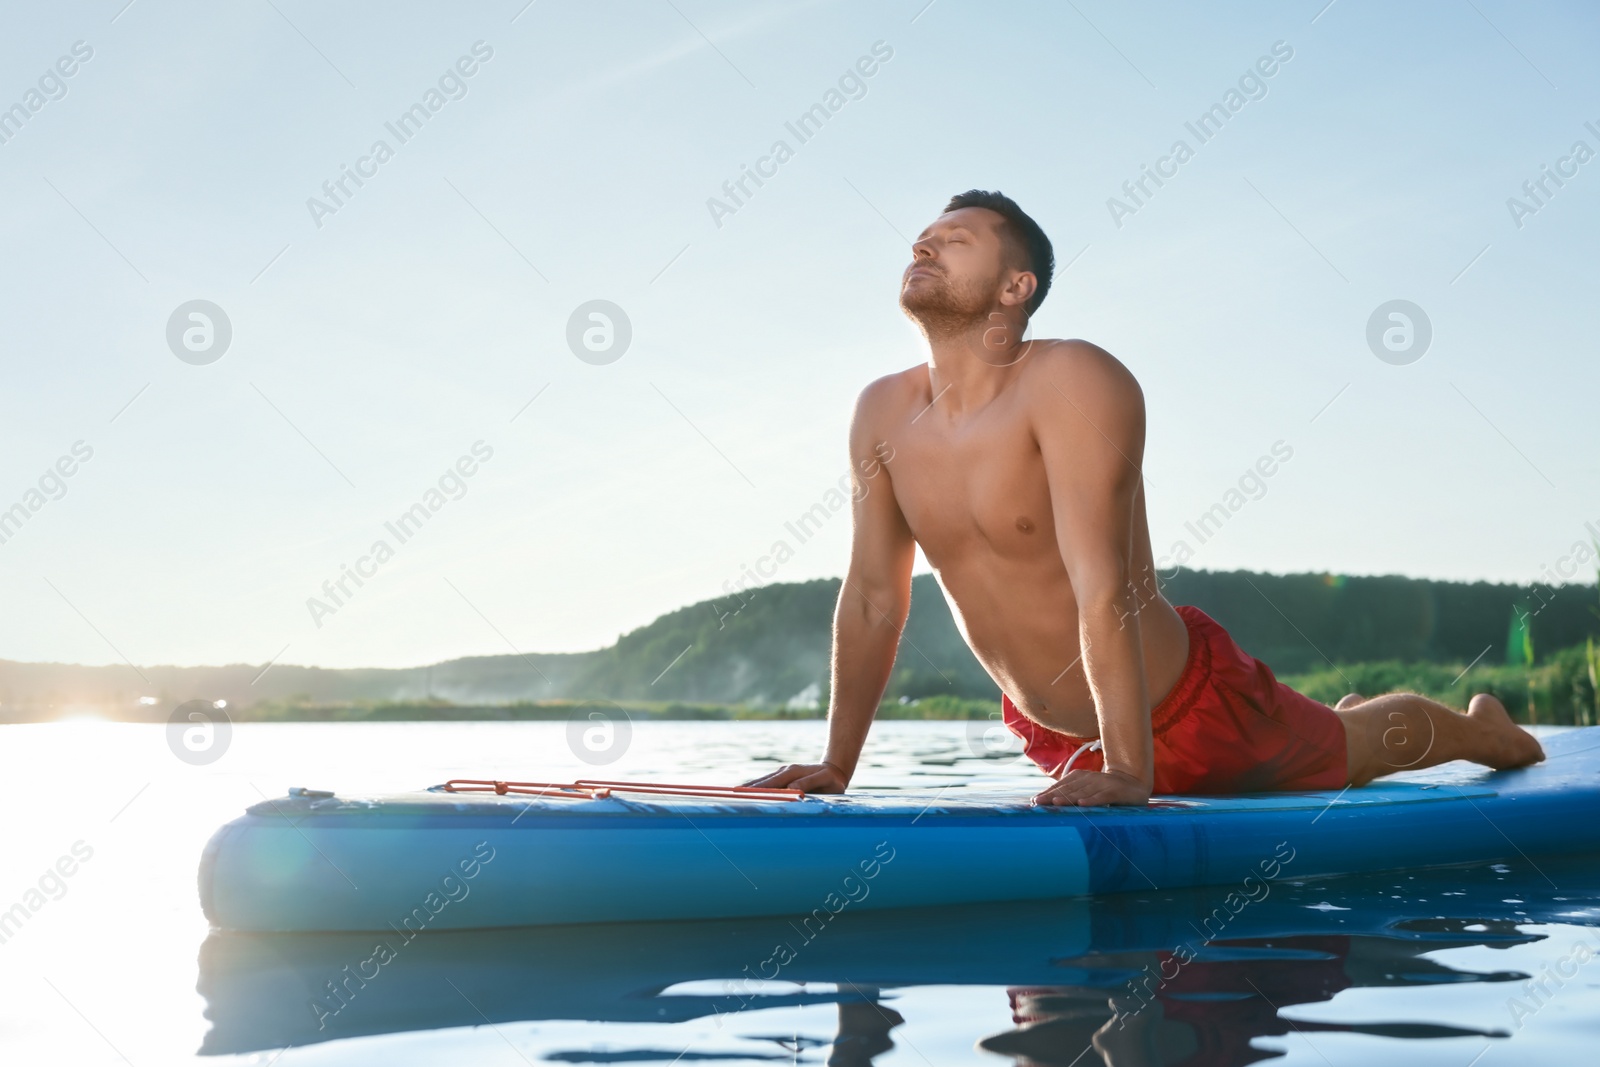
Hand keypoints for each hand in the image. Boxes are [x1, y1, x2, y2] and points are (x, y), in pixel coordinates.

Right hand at [742, 761, 847, 792]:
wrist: (834, 771)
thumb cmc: (831, 779)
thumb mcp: (825, 780)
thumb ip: (809, 783)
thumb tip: (791, 788)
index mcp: (793, 772)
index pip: (772, 782)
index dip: (759, 788)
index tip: (746, 793)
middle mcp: (785, 771)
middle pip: (763, 781)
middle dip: (749, 788)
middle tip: (732, 795)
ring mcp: (784, 773)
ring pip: (763, 781)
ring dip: (750, 787)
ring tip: (735, 793)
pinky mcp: (784, 777)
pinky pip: (768, 782)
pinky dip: (757, 786)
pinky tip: (748, 792)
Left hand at [1031, 768, 1149, 807]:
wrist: (1134, 783)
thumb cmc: (1106, 790)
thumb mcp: (1088, 790)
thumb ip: (1073, 794)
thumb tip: (1050, 802)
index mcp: (1080, 777)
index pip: (1061, 786)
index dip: (1048, 793)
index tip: (1035, 801)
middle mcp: (1089, 778)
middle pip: (1069, 789)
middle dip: (1052, 796)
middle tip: (1039, 803)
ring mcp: (1102, 784)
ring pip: (1082, 792)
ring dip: (1068, 798)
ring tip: (1055, 803)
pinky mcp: (1115, 791)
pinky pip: (1102, 796)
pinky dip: (1092, 800)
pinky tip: (1082, 805)